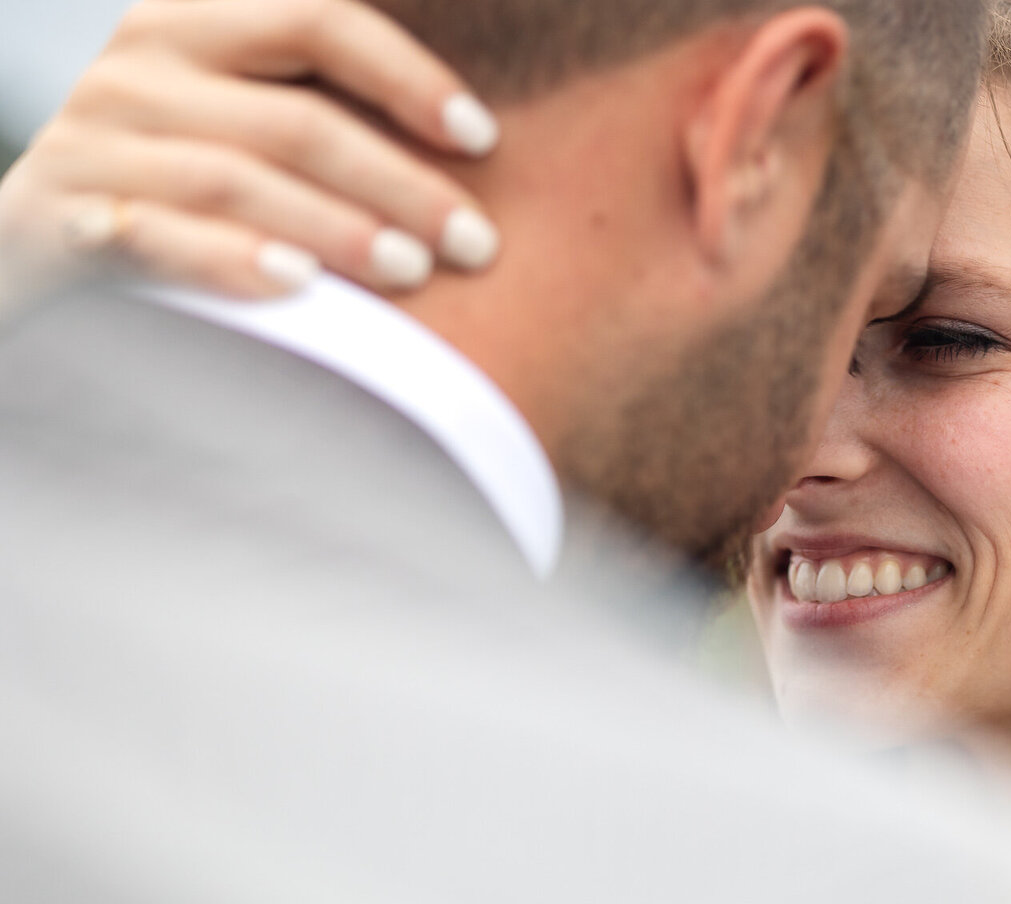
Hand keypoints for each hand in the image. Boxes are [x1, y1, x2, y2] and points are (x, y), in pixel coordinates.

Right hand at [0, 0, 502, 311]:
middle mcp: (139, 67)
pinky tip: (300, 287)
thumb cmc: (172, 181)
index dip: (409, 77)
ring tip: (413, 270)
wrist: (32, 240)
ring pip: (237, 180)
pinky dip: (233, 260)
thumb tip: (474, 140)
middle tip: (476, 243)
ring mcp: (92, 142)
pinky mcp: (57, 219)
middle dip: (400, 184)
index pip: (318, 20)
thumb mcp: (236, 118)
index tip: (484, 139)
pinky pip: (157, 236)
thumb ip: (315, 106)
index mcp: (193, 22)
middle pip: (297, 120)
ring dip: (337, 229)